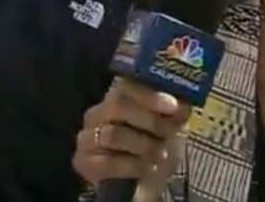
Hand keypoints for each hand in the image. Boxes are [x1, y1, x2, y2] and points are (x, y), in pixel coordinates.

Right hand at [73, 79, 189, 194]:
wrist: (141, 179)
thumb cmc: (153, 145)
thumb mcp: (169, 125)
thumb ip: (174, 111)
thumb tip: (181, 104)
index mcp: (116, 97)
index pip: (127, 86)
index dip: (150, 95)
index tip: (172, 106)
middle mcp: (97, 113)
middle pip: (118, 106)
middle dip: (149, 120)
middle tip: (168, 133)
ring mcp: (86, 137)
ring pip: (113, 134)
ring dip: (143, 145)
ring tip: (160, 154)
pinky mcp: (83, 162)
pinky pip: (108, 161)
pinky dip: (132, 165)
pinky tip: (146, 167)